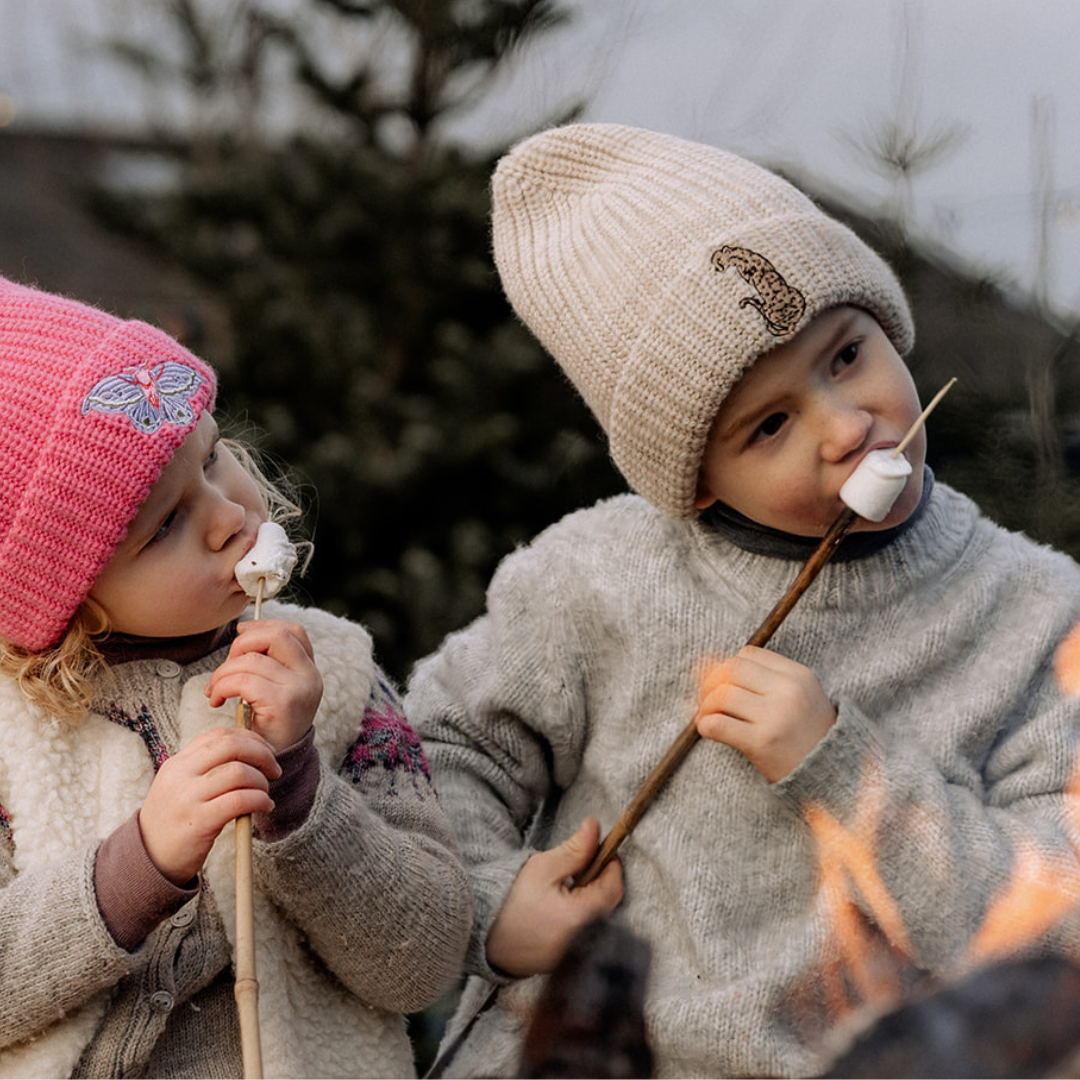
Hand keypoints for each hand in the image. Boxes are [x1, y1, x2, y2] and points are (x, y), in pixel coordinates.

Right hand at [139, 727, 281, 884]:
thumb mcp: (180, 785)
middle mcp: (181, 775)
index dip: (250, 738)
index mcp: (178, 763)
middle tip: (274, 768)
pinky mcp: (199, 822)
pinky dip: (260, 800)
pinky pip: (240, 800)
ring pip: (239, 773)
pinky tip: (265, 807)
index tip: (265, 750)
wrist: (149, 859)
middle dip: (261, 753)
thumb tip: (248, 751)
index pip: (219, 735)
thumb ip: (205, 768)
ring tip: (265, 794)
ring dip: (261, 781)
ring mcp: (188, 798)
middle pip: (232, 746)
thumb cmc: (175, 820)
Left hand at [204, 619, 322, 751]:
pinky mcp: (283, 703)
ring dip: (222, 672)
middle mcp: (310, 676)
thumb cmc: (266, 728)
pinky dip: (221, 686)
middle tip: (226, 668)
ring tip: (214, 690)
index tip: (240, 636)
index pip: (293, 631)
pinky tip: (216, 700)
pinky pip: (244, 681)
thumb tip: (244, 631)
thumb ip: (268, 663)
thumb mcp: (274, 690)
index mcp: (309, 670)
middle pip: (275, 636)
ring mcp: (300, 689)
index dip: (264, 626)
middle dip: (242, 645)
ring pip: (252, 660)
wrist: (273, 767)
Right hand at [486, 816, 623, 977]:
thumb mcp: (543, 867)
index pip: (613, 887)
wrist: (482, 931)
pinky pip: (584, 933)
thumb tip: (594, 827)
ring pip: (597, 918)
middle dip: (600, 880)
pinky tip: (560, 906)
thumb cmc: (510, 899)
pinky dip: (579, 916)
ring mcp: (575, 953)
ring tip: (568, 886)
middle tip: (583, 865)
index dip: (612, 865)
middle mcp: (582, 941)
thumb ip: (575, 849)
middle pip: (607, 904)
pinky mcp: (566, 959)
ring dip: (590, 898)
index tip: (605, 851)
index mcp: (579, 917)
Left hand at [694, 645, 836, 781]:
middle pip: (732, 669)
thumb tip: (706, 663)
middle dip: (711, 681)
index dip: (728, 666)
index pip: (749, 654)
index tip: (723, 682)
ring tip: (708, 716)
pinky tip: (709, 730)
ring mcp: (775, 717)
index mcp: (798, 676)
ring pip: (722, 695)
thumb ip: (762, 678)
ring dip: (706, 706)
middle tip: (707, 699)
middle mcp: (789, 692)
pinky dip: (705, 725)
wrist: (832, 773)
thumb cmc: (807, 733)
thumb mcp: (799, 696)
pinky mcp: (761, 743)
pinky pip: (717, 725)